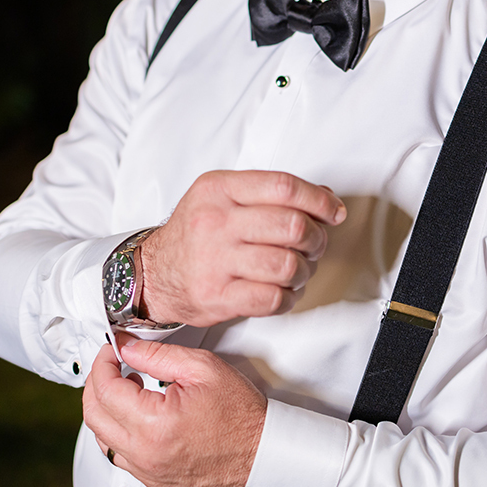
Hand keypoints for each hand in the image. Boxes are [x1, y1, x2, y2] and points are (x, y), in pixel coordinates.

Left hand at [82, 335, 266, 486]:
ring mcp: (148, 473)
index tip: (111, 351)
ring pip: (102, 440)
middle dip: (96, 384)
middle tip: (111, 365)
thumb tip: (126, 347)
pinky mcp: (154, 482)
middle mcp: (146, 454)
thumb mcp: (202, 368)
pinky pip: (120, 456)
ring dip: (105, 410)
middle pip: (94, 416)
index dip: (103, 363)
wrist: (263, 453)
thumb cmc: (242, 415)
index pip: (105, 390)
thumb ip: (157, 355)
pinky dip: (118, 433)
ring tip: (127, 389)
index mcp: (154, 425)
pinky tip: (136, 416)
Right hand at [140, 170, 345, 327]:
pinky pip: (273, 298)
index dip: (319, 200)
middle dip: (316, 239)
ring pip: (287, 265)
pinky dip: (288, 297)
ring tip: (296, 271)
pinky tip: (282, 291)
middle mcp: (216, 222)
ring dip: (303, 271)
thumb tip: (324, 196)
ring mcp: (215, 261)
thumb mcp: (223, 197)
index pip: (283, 187)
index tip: (334, 212)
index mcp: (219, 189)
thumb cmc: (195, 234)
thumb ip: (270, 193)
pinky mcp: (218, 297)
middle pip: (292, 226)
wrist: (153, 273)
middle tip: (314, 245)